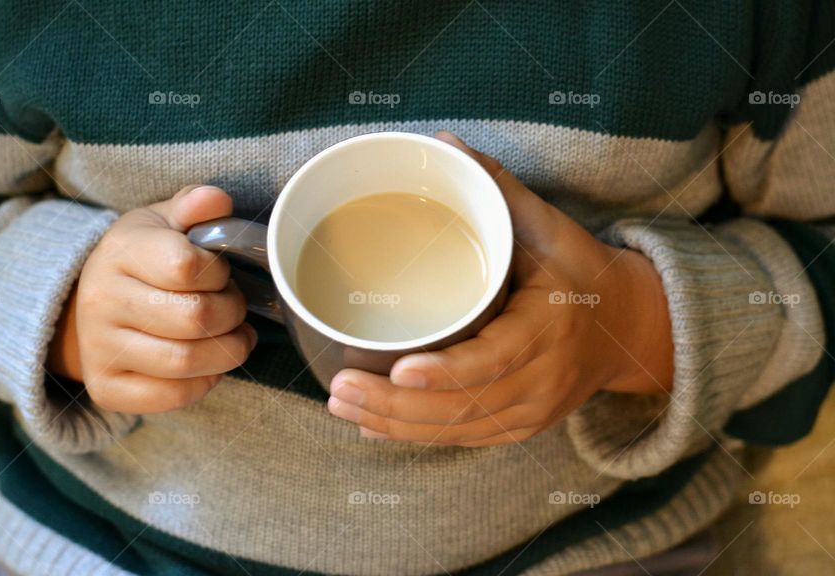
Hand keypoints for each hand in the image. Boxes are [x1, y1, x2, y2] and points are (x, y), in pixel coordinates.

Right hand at [47, 185, 257, 413]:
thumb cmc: (141, 260)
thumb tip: (217, 201)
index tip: (219, 274)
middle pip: (195, 319)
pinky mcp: (107, 389)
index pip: (187, 267)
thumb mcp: (163, 222)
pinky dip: (204, 382)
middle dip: (232, 313)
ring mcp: (99, 350)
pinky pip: (172, 396)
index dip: (219, 273)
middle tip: (234, 307)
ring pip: (186, 362)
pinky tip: (208, 363)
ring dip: (228, 351)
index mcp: (118, 253)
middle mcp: (100, 302)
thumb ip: (194, 206)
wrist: (89, 305)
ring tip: (233, 336)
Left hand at [327, 132, 673, 446]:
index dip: (446, 371)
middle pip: (465, 406)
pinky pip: (466, 439)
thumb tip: (444, 144)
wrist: (628, 329)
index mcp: (549, 327)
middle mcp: (542, 379)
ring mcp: (533, 410)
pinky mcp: (522, 426)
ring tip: (342, 406)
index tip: (399, 371)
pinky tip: (374, 426)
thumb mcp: (551, 227)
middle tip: (339, 389)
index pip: (494, 359)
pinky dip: (418, 436)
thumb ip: (499, 188)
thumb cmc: (583, 273)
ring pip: (459, 430)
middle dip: (397, 405)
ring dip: (396, 425)